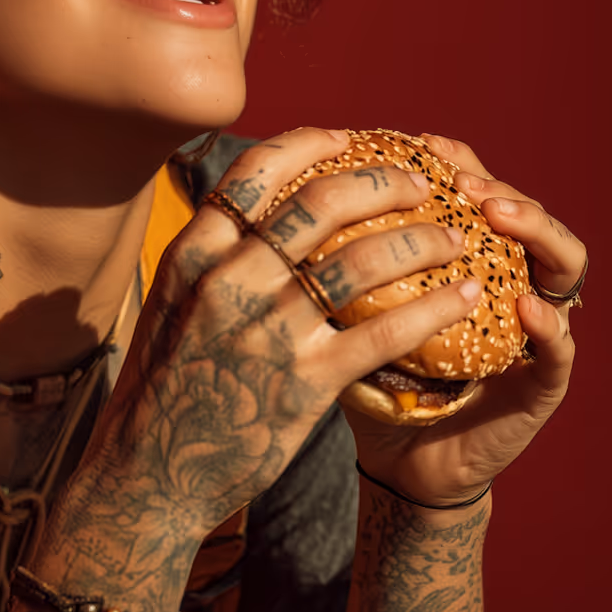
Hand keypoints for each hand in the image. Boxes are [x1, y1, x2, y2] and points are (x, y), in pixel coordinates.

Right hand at [86, 127, 483, 538]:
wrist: (146, 473)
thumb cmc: (161, 385)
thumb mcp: (169, 303)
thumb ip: (210, 255)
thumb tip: (256, 211)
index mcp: (192, 253)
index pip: (255, 172)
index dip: (309, 145)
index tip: (348, 138)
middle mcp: (228, 280)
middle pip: (319, 204)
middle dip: (382, 183)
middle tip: (420, 183)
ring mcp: (266, 330)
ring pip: (361, 260)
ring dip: (419, 240)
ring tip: (454, 238)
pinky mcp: (303, 383)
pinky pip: (383, 331)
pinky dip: (433, 309)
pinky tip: (464, 298)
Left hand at [347, 133, 582, 506]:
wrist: (396, 457)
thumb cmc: (362, 372)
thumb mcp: (343, 305)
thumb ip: (330, 257)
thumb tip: (277, 195)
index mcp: (459, 253)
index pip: (471, 187)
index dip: (453, 158)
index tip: (420, 143)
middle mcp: (503, 277)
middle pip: (520, 209)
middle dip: (493, 183)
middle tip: (460, 178)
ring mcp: (530, 326)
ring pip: (561, 261)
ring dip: (534, 230)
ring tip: (497, 216)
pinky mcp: (541, 383)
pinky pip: (559, 348)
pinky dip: (549, 325)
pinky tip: (526, 309)